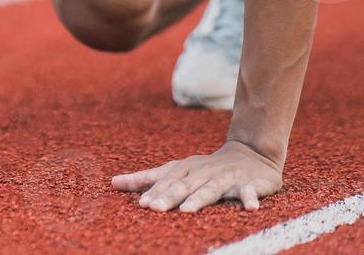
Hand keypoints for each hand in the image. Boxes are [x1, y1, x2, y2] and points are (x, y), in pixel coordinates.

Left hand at [112, 141, 281, 211]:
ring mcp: (224, 178)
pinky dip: (249, 198)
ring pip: (210, 189)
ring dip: (198, 199)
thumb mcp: (175, 171)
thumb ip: (146, 179)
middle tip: (154, 208)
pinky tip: (250, 208)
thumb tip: (113, 183)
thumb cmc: (204, 168)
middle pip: (184, 186)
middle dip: (169, 196)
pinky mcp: (247, 184)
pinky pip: (248, 192)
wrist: (250, 153)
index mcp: (184, 170)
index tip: (142, 204)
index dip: (154, 192)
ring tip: (187, 210)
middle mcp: (202, 173)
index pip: (166, 181)